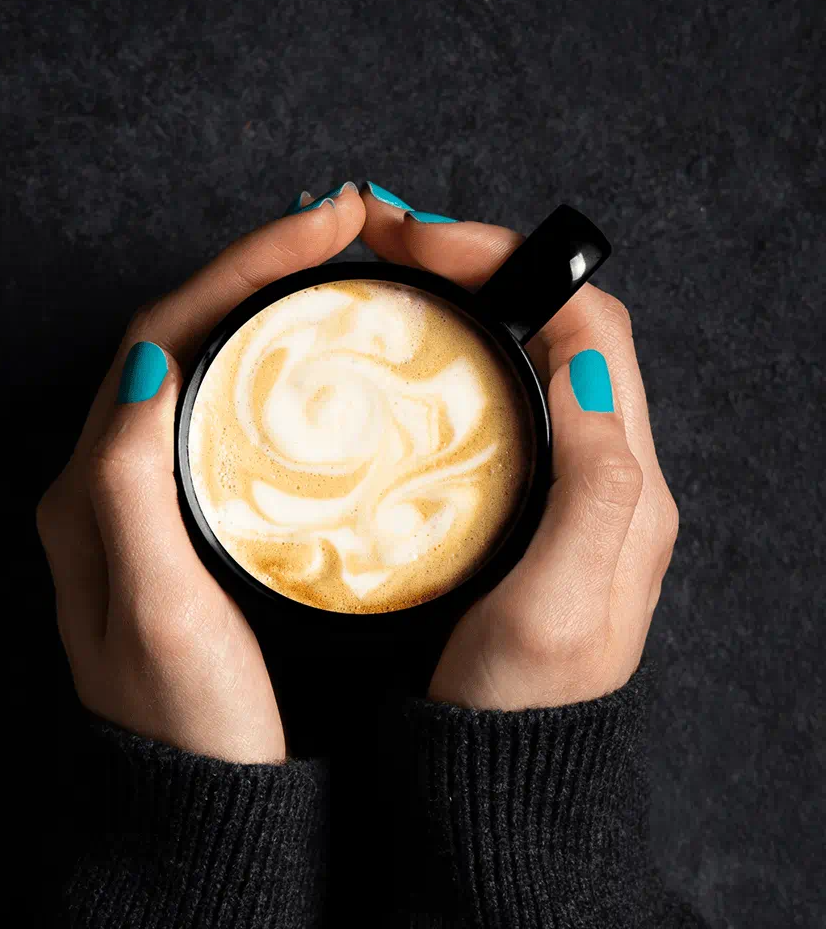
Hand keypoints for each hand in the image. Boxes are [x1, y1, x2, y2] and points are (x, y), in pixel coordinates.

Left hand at [37, 183, 365, 760]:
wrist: (198, 797)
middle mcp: (114, 476)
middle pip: (186, 334)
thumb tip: (147, 361)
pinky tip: (322, 359)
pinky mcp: (196, 514)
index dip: (239, 271)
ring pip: (212, 366)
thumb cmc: (185, 718)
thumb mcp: (157, 608)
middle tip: (344, 228)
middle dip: (261, 268)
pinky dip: (276, 367)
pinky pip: (231, 413)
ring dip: (269, 308)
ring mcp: (157, 493)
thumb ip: (130, 488)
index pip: (163, 336)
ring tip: (340, 270)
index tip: (321, 229)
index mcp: (92, 486)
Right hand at [359, 187, 678, 709]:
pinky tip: (407, 364)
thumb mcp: (560, 606)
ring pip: (525, 359)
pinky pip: (498, 404)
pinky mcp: (521, 505)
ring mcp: (562, 486)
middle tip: (391, 243)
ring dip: (466, 305)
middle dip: (480, 264)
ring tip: (392, 283)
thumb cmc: (521, 701)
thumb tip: (585, 365)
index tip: (420, 242)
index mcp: (625, 481)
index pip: (586, 325)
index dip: (510, 263)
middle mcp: (605, 471)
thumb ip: (592, 489)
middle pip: (557, 325)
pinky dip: (455, 360)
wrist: (498, 773)